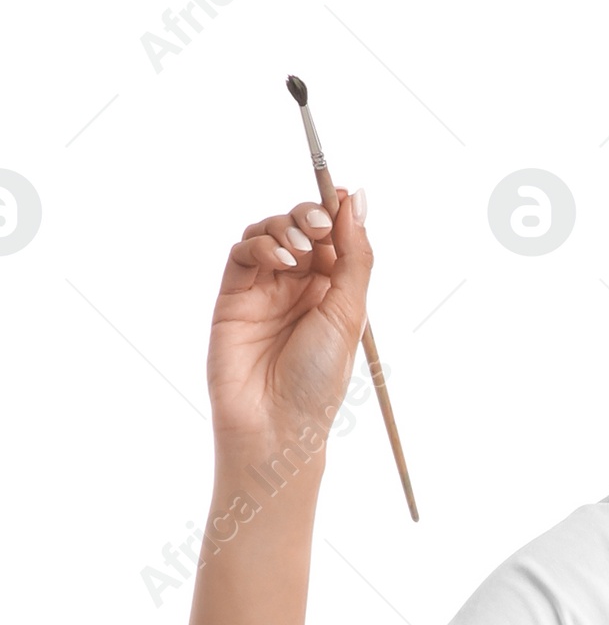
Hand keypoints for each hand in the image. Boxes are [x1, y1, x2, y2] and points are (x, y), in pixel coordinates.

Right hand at [206, 184, 370, 454]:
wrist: (276, 425)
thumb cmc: (318, 380)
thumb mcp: (348, 314)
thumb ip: (355, 256)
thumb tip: (359, 199)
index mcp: (332, 293)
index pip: (333, 235)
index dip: (337, 212)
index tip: (344, 199)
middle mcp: (298, 288)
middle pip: (300, 226)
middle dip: (310, 215)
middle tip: (319, 226)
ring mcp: (264, 290)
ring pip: (269, 232)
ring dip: (285, 228)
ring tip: (299, 251)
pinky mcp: (234, 296)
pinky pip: (243, 253)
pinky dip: (261, 246)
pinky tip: (280, 262)